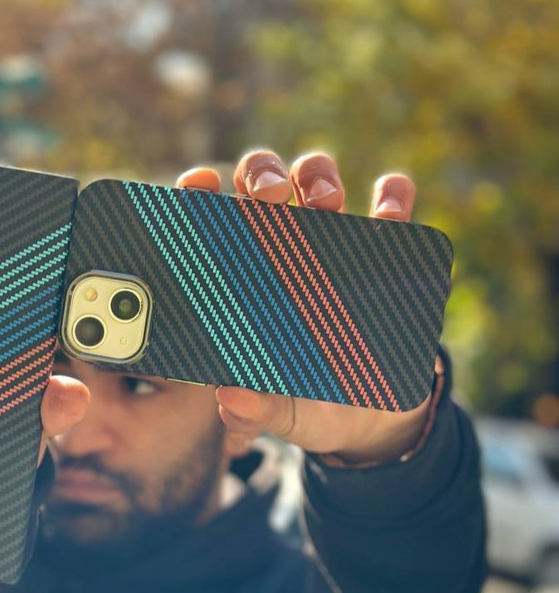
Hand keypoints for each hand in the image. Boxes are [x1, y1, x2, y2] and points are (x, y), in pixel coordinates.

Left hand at [177, 150, 435, 463]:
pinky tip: (390, 211)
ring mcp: (333, 245)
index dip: (199, 194)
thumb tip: (230, 397)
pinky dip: (393, 196)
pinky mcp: (388, 253)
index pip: (209, 223)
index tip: (199, 186)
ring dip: (317, 176)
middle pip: (261, 185)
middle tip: (269, 197)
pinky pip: (391, 206)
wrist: (372, 418)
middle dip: (261, 175)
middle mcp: (281, 251)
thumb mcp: (286, 416)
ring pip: (316, 180)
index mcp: (241, 281)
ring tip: (327, 204)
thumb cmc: (311, 407)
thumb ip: (258, 411)